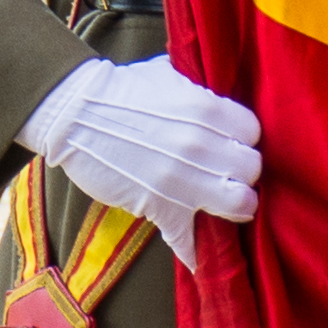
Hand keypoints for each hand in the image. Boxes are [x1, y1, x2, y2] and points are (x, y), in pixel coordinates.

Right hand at [19, 56, 260, 267]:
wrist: (74, 114)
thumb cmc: (121, 88)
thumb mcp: (171, 75)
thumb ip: (202, 90)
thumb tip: (221, 97)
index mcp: (208, 110)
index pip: (253, 132)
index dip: (242, 138)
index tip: (231, 142)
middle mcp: (202, 146)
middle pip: (252, 169)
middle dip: (241, 170)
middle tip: (226, 171)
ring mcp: (183, 180)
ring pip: (240, 204)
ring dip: (235, 205)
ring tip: (223, 201)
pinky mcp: (161, 206)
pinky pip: (188, 239)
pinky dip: (193, 250)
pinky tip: (196, 253)